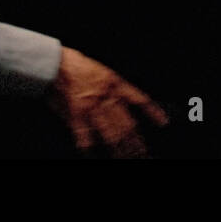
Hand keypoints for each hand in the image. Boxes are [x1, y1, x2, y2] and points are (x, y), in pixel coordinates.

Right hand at [46, 47, 168, 157]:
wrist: (57, 63)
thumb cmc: (78, 66)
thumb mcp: (103, 72)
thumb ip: (114, 89)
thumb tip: (127, 104)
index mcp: (116, 84)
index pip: (140, 100)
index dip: (153, 112)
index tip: (163, 123)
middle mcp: (108, 97)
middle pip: (128, 123)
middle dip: (137, 141)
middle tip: (144, 154)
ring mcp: (92, 107)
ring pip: (112, 132)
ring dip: (120, 148)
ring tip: (127, 158)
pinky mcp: (76, 114)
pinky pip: (84, 135)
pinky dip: (88, 147)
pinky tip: (92, 155)